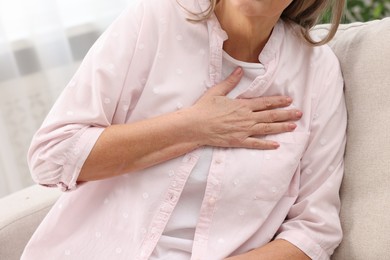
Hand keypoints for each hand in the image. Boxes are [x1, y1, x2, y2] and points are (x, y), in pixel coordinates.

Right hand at [186, 67, 301, 149]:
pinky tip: (276, 145)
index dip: (278, 101)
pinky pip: (255, 143)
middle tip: (299, 113)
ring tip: (293, 127)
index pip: (265, 102)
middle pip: (270, 115)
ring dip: (281, 127)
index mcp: (242, 105)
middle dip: (286, 114)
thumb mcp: (217, 91)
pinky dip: (266, 144)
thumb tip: (239, 71)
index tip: (289, 100)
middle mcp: (246, 117)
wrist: (195, 125)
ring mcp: (243, 130)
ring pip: (266, 128)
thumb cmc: (204, 108)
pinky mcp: (238, 141)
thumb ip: (230, 82)